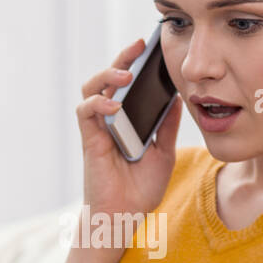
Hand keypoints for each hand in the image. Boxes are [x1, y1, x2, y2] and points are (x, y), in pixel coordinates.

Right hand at [75, 38, 183, 221]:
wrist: (124, 216)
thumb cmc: (140, 189)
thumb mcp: (163, 153)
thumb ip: (166, 126)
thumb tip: (176, 98)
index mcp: (127, 119)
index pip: (128, 84)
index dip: (137, 64)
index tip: (153, 49)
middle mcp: (110, 119)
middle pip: (109, 79)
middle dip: (122, 58)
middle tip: (139, 46)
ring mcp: (98, 128)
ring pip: (92, 88)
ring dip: (107, 75)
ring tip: (126, 73)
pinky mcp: (89, 140)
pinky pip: (85, 112)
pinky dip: (97, 104)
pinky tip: (114, 104)